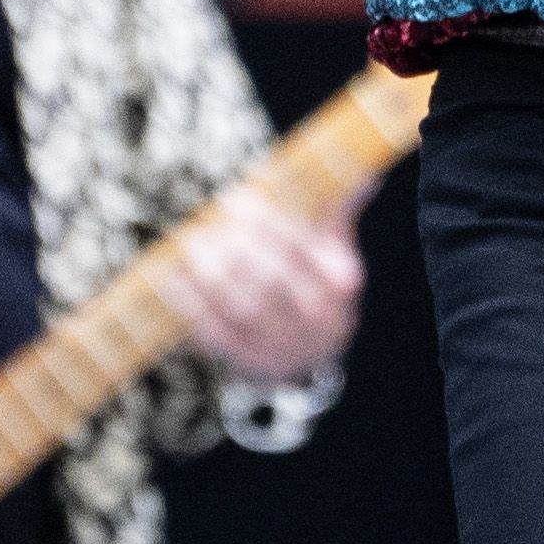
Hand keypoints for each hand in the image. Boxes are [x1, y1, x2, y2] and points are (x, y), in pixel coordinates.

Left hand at [166, 186, 366, 386]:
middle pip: (273, 280)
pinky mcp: (255, 365)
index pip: (304, 248)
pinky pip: (221, 337)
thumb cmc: (314, 280)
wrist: (308, 351)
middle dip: (235, 248)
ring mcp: (288, 348)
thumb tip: (365, 178)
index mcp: (342, 284)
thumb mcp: (330, 246)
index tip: (235, 199)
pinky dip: (196, 308)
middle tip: (207, 226)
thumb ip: (334, 211)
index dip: (267, 222)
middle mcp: (321, 321)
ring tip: (192, 246)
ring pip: (245, 310)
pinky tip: (178, 282)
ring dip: (212, 276)